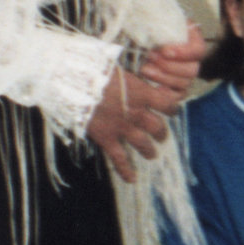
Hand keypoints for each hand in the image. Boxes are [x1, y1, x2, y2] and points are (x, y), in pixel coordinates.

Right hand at [88, 60, 176, 182]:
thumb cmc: (92, 67)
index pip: (169, 104)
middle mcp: (137, 113)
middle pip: (158, 127)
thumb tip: (138, 70)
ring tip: (152, 154)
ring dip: (149, 150)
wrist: (70, 80)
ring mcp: (122, 127)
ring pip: (143, 144)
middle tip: (161, 135)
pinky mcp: (106, 138)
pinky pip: (119, 159)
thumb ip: (131, 75)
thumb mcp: (118, 66)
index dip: (173, 108)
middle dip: (161, 133)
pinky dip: (126, 170)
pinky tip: (131, 179)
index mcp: (143, 93)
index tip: (171, 109)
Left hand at [136, 20, 207, 108]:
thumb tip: (162, 32)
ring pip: (185, 83)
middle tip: (150, 58)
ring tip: (144, 69)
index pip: (198, 49)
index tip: (165, 50)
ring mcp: (182, 74)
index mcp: (188, 37)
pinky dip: (165, 93)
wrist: (122, 40)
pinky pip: (177, 96)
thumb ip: (157, 24)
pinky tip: (151, 86)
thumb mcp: (146, 20)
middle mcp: (188, 57)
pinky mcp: (173, 88)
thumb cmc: (135, 27)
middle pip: (193, 69)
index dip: (184, 52)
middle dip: (170, 66)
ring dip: (164, 77)